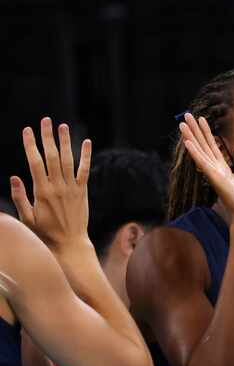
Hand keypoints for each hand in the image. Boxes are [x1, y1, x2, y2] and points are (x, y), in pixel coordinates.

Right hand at [11, 118, 91, 252]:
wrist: (70, 244)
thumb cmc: (45, 233)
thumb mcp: (27, 218)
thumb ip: (20, 197)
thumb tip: (14, 177)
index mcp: (42, 192)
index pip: (35, 163)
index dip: (31, 145)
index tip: (27, 130)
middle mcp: (58, 187)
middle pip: (53, 157)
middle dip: (48, 137)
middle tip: (45, 120)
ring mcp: (72, 188)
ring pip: (69, 160)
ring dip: (66, 142)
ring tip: (63, 126)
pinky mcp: (83, 192)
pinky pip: (85, 171)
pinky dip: (86, 156)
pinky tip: (87, 142)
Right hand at [179, 113, 233, 224]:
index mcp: (224, 170)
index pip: (213, 148)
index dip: (207, 133)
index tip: (201, 120)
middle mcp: (216, 171)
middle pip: (204, 146)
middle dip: (195, 131)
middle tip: (186, 115)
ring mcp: (214, 175)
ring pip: (200, 152)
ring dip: (191, 137)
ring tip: (182, 123)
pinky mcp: (216, 179)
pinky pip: (204, 163)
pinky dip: (196, 153)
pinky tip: (188, 142)